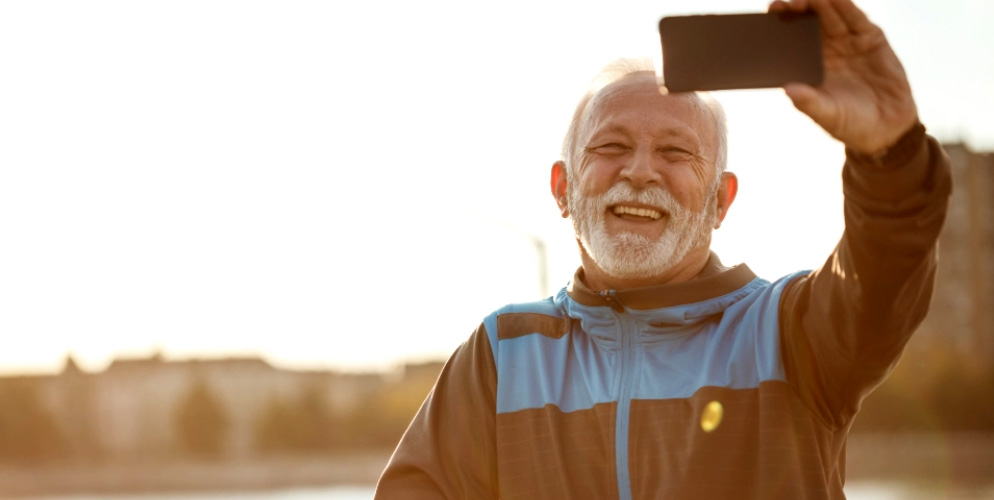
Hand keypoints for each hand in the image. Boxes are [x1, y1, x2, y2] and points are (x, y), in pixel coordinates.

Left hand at [769, 0, 918, 154]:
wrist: (888, 128)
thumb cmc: (850, 123)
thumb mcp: (828, 115)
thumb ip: (809, 102)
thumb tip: (788, 90)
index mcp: (809, 64)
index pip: (792, 39)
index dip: (783, 23)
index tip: (772, 11)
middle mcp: (826, 49)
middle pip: (810, 20)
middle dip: (799, 7)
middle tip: (788, 2)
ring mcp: (849, 41)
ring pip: (832, 15)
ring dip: (821, 2)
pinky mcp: (871, 38)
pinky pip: (856, 19)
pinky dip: (847, 6)